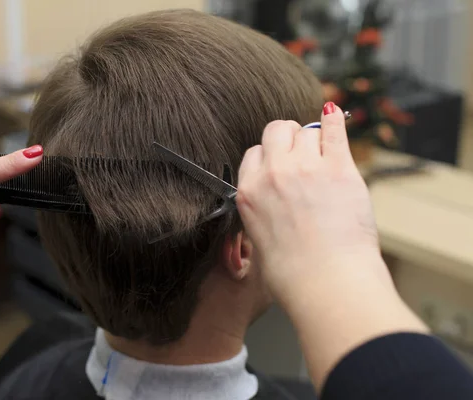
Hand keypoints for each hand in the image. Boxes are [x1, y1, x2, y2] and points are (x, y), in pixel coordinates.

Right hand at [237, 103, 382, 302]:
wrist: (325, 282)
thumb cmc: (293, 274)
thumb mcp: (259, 242)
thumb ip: (262, 215)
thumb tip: (273, 209)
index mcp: (249, 193)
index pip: (254, 153)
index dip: (269, 157)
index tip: (280, 164)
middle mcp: (273, 174)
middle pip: (275, 131)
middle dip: (287, 137)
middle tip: (300, 152)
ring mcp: (305, 168)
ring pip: (306, 131)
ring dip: (314, 139)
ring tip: (324, 154)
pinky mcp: (338, 169)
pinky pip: (334, 130)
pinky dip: (335, 120)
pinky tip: (335, 115)